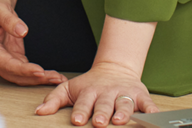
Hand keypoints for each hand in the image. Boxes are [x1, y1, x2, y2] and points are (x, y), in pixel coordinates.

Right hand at [0, 0, 66, 85]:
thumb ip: (9, 21)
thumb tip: (22, 31)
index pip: (7, 65)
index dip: (24, 70)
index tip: (39, 71)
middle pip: (17, 76)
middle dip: (36, 78)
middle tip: (54, 78)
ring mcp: (5, 62)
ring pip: (23, 77)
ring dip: (40, 79)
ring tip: (58, 79)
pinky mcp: (14, 60)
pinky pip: (27, 72)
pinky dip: (39, 75)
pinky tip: (52, 75)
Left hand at [35, 61, 158, 125]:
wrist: (114, 69)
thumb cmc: (90, 85)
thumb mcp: (70, 88)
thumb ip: (54, 100)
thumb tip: (38, 111)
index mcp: (90, 92)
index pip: (84, 103)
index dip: (81, 112)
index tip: (78, 120)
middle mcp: (107, 93)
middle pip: (104, 104)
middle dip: (102, 113)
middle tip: (100, 122)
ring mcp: (124, 94)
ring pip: (124, 104)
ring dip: (123, 112)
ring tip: (120, 121)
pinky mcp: (140, 96)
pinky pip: (147, 103)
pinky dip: (151, 109)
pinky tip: (153, 116)